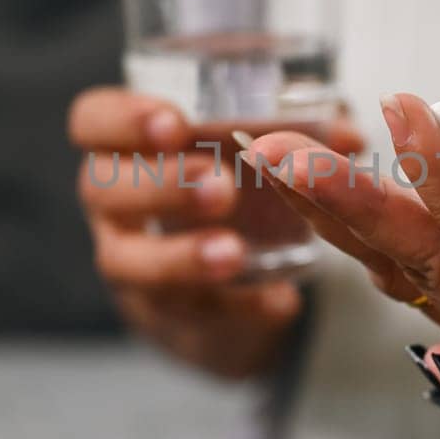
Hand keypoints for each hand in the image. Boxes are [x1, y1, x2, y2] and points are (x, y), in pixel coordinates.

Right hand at [69, 86, 358, 378]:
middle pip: (103, 191)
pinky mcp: (168, 318)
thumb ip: (296, 131)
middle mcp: (113, 208)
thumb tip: (347, 132)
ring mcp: (132, 266)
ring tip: (233, 255)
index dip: (121, 120)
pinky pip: (191, 316)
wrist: (222, 287)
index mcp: (125, 149)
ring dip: (181, 257)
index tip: (174, 123)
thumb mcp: (254, 151)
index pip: (92, 122)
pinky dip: (238, 310)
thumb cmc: (230, 191)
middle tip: (220, 188)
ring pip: (129, 263)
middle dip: (160, 188)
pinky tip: (279, 303)